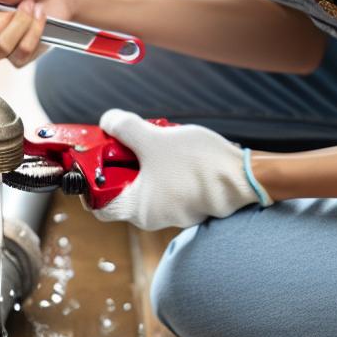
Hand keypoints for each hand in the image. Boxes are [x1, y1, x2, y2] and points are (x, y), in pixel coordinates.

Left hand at [85, 109, 273, 229]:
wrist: (246, 176)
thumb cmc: (199, 164)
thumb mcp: (154, 139)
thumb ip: (124, 128)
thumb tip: (107, 122)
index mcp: (137, 209)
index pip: (98, 203)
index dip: (89, 181)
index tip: (92, 159)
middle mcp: (152, 215)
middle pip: (121, 186)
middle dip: (123, 159)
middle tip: (129, 137)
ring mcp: (173, 209)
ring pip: (146, 180)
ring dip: (146, 157)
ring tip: (159, 138)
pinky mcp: (189, 200)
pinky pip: (166, 180)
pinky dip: (164, 163)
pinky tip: (175, 146)